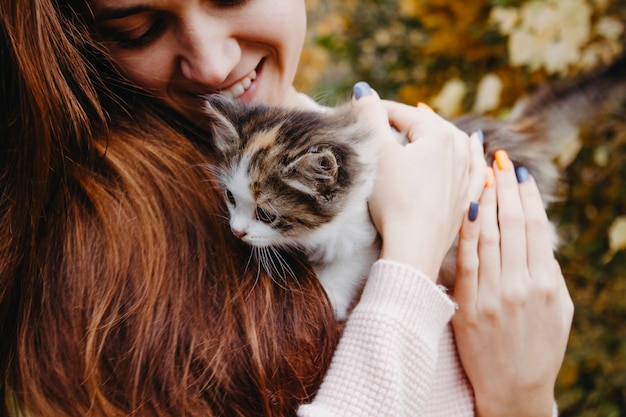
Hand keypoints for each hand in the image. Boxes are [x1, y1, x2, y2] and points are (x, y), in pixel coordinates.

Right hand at [352, 83, 485, 278]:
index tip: (359, 111)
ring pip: (457, 143)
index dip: (378, 110)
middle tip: (385, 120)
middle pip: (430, 126)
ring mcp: (467, 176)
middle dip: (407, 120)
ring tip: (429, 125)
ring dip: (440, 132)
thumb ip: (371, 118)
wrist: (415, 246)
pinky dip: (472, 154)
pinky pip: (475, 168)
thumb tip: (364, 89)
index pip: (403, 112)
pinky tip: (475, 147)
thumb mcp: (379, 154)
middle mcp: (460, 151)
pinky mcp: (467, 198)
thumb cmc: (395, 200)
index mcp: (439, 135)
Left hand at [452, 152, 573, 416]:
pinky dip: (467, 231)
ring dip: (485, 200)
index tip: (518, 171)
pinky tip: (466, 207)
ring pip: (489, 235)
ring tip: (480, 173)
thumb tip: (537, 237)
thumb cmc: (540, 348)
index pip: (536, 226)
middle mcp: (521, 284)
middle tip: (497, 159)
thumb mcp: (558, 310)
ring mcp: (493, 294)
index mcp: (545, 282)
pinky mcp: (469, 305)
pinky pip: (466, 260)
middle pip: (513, 223)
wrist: (513, 389)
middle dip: (505, 187)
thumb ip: (548, 272)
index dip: (527, 195)